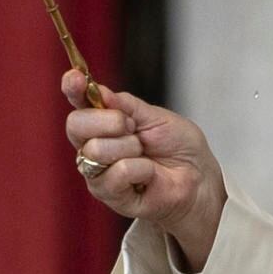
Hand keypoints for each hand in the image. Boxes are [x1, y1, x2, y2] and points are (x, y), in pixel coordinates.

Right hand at [65, 70, 224, 264]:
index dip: (73, 89)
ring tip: (145, 155)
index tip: (75, 78)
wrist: (199, 178)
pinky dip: (142, 169)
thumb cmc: (178, 147)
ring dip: (130, 147)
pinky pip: (118, 172)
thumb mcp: (155, 117)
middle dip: (109, 121)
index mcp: (102, 122)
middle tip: (133, 127)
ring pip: (95, 150)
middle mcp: (92, 146)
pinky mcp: (109, 195)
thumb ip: (125, 105)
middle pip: (76, 125)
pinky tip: (149, 175)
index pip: (79, 103)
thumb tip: (98, 91)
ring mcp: (97, 172)